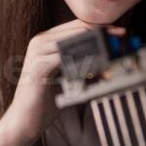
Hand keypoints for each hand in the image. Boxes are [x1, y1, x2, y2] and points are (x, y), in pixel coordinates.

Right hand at [0, 20, 124, 145]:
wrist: (25, 119)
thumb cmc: (46, 100)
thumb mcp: (67, 76)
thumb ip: (81, 63)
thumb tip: (107, 56)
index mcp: (46, 40)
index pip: (77, 25)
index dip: (100, 27)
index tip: (119, 32)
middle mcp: (40, 41)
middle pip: (77, 28)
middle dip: (102, 32)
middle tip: (120, 37)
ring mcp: (37, 52)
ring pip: (73, 40)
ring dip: (95, 45)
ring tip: (111, 51)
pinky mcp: (38, 66)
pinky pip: (65, 57)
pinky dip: (83, 61)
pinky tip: (96, 67)